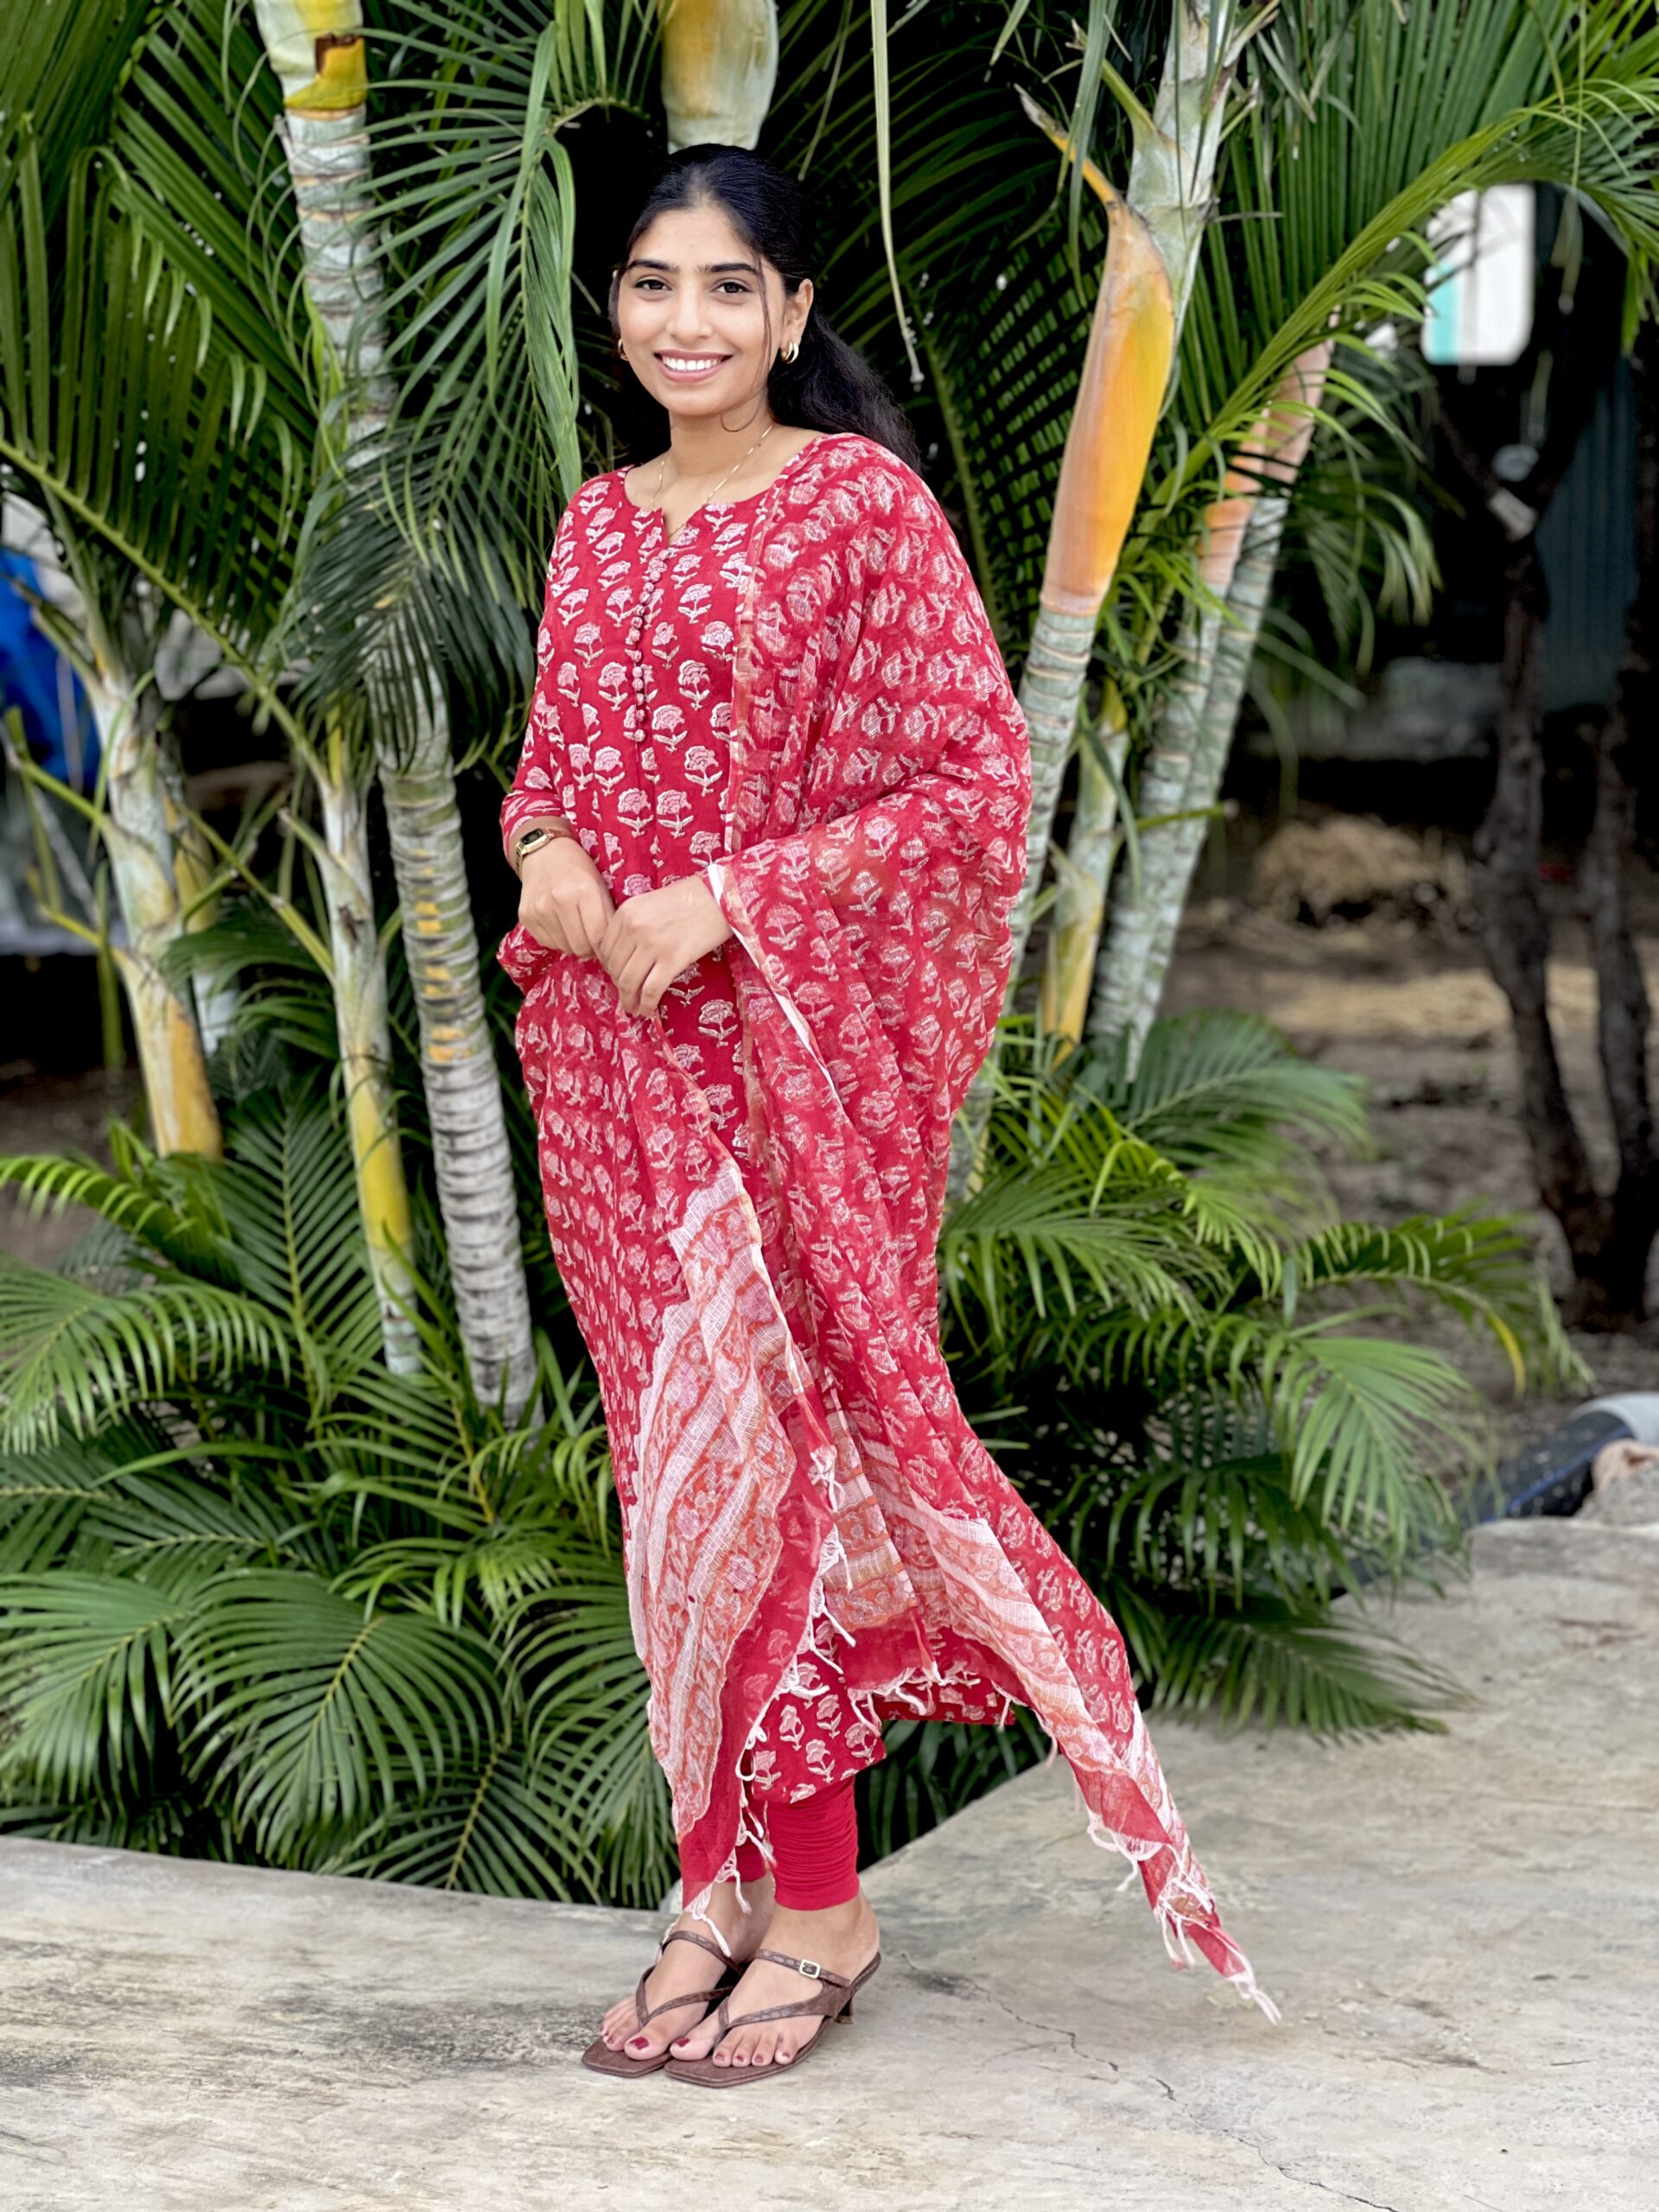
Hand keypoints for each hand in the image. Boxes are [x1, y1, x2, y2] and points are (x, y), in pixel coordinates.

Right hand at [518, 836, 615, 958]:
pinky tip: (559, 923)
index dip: (605, 946)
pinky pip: (547, 943)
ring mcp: (539, 910)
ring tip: (575, 927)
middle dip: (589, 947)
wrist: (543, 852)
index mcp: (584, 890)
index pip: (598, 937)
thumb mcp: (600, 884)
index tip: (607, 944)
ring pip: (564, 947)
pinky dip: (557, 939)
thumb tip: (611, 947)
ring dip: (573, 943)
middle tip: (591, 937)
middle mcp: (559, 900)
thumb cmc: (578, 867)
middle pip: (580, 947)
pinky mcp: (526, 916)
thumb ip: (608, 915)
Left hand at [596, 874, 733, 1017]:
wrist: (720, 897)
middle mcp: (634, 927)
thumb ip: (632, 924)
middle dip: (619, 986)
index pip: (605, 949)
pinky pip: (651, 989)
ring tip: (634, 1009)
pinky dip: (646, 1004)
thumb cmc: (689, 899)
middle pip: (615, 968)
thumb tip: (624, 957)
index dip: (609, 969)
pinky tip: (648, 1010)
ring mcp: (653, 944)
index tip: (618, 977)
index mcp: (626, 912)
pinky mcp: (673, 958)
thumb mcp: (650, 904)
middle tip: (627, 996)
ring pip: (629, 982)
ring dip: (629, 1000)